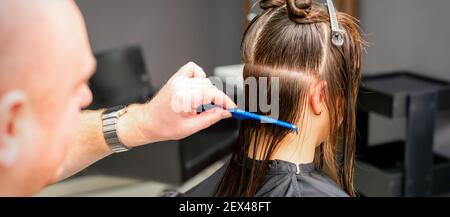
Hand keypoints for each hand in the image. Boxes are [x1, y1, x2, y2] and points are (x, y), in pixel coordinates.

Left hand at [118, 62, 236, 146]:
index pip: (212, 94)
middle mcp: (181, 86)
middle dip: (219, 98)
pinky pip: (193, 69)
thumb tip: (226, 112)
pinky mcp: (176, 78)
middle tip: (222, 110)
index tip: (232, 108)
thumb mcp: (191, 128)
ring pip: (204, 79)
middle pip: (210, 86)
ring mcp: (178, 80)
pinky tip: (198, 89)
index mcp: (183, 98)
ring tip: (204, 103)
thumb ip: (211, 118)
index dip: (226, 101)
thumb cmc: (164, 126)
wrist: (148, 122)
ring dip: (209, 90)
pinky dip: (200, 77)